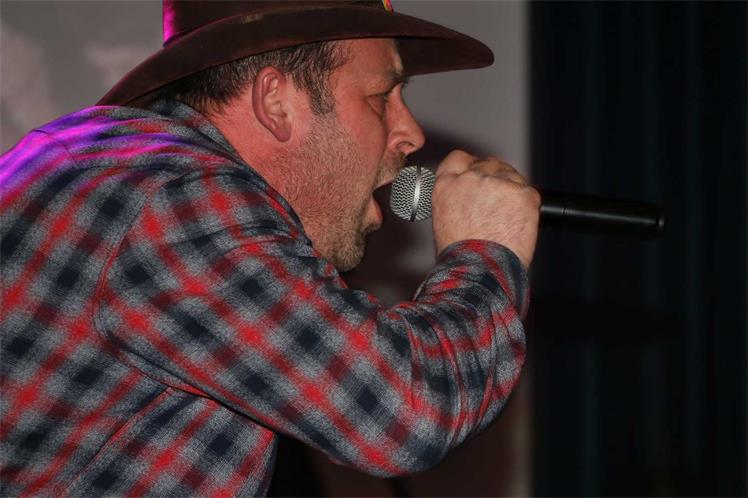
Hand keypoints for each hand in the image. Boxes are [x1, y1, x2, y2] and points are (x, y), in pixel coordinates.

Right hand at [432, 150, 539, 268]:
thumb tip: (469, 197)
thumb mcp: (443, 220)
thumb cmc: (461, 255)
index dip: (471, 165)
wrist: (480, 269)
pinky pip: (529, 192)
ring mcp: (498, 183)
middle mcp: (471, 179)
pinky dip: (527, 207)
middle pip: (488, 164)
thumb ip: (456, 198)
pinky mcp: (523, 193)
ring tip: (508, 218)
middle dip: (495, 179)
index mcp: (447, 185)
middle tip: (499, 202)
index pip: (459, 158)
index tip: (477, 172)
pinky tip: (517, 223)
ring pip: (511, 175)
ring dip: (512, 190)